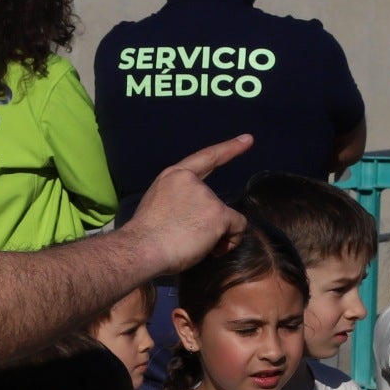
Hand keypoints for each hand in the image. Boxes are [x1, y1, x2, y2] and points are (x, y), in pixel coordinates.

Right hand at [126, 136, 252, 276]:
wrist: (142, 248)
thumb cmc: (144, 236)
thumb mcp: (158, 205)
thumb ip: (178, 201)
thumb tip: (194, 218)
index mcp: (173, 176)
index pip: (206, 158)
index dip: (229, 149)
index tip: (247, 139)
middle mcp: (192, 181)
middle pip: (214, 201)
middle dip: (208, 222)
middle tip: (191, 240)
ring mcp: (206, 196)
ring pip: (226, 218)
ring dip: (216, 235)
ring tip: (195, 246)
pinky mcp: (217, 213)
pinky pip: (238, 226)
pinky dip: (231, 240)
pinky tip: (213, 250)